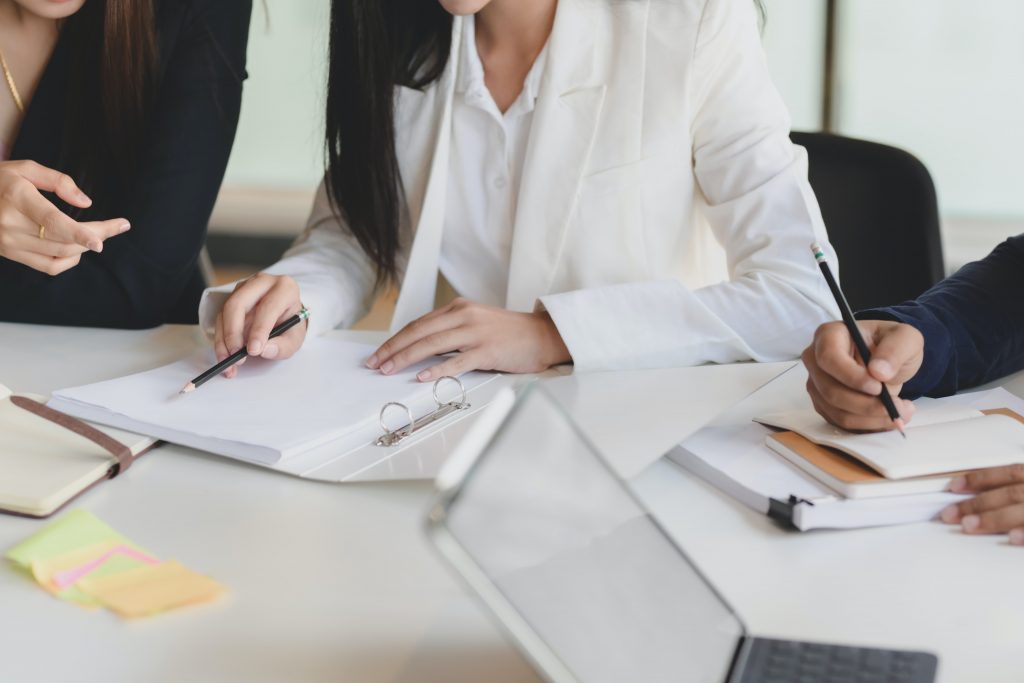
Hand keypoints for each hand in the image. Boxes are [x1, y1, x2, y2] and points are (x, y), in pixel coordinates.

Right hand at [0, 160, 129, 274]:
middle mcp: (11, 224)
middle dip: (96, 235)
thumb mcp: (26, 168)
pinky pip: (50, 266)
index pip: (52, 222)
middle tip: (117, 226)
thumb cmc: (1, 179)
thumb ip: (58, 181)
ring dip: (85, 246)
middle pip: (64, 240)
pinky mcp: (11, 254)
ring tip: (98, 233)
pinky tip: (77, 247)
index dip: (79, 234)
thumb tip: (86, 203)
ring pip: (60, 254)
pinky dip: (70, 259)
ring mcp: (9, 243)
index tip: (101, 241)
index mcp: (17, 198)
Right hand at [214, 273, 307, 377]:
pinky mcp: (231, 298)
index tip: (253, 350)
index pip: (268, 307)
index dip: (259, 330)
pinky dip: (220, 340)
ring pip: (225, 312)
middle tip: (236, 355)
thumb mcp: (295, 338)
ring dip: (223, 340)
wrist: (284, 315)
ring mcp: (244, 288)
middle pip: (238, 304)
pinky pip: (220, 319)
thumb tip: (265, 350)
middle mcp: (262, 283)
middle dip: (233, 333)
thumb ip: (283, 346)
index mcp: (284, 288)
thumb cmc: (290, 324)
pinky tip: (224, 356)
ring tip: (229, 362)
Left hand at [367, 298, 571, 380]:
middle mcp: (465, 316)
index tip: (379, 353)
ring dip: (406, 358)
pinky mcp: (488, 350)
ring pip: (432, 344)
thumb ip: (451, 331)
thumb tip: (421, 351)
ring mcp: (476, 333)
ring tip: (388, 370)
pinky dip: (437, 369)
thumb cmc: (510, 334)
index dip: (396, 339)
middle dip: (393, 348)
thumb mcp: (477, 323)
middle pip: (420, 332)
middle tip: (375, 363)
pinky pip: (457, 361)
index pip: (419, 323)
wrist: (543, 336)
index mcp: (459, 308)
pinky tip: (421, 376)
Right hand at [801, 320, 923, 431]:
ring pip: (837, 411)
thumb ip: (895, 350)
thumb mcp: (905, 339)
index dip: (851, 376)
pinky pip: (841, 422)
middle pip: (830, 390)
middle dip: (866, 404)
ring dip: (871, 418)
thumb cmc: (891, 344)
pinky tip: (887, 417)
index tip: (878, 388)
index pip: (829, 358)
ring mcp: (817, 384)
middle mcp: (815, 360)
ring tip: (902, 412)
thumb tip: (879, 371)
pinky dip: (867, 425)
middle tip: (898, 407)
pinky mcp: (824, 404)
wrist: (887, 361)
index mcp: (828, 335)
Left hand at [941, 465, 1023, 544]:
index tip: (953, 486)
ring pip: (1022, 512)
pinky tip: (1011, 538)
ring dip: (993, 519)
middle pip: (1010, 494)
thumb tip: (974, 500)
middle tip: (950, 514)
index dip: (980, 479)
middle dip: (977, 503)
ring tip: (968, 526)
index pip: (1009, 473)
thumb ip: (1014, 490)